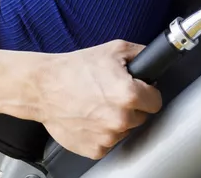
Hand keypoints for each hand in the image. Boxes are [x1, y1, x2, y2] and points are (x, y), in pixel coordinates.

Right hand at [36, 41, 163, 158]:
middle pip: (141, 117)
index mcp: (129, 95)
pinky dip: (101, 133)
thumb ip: (141, 54)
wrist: (44, 88)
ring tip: (97, 105)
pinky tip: (90, 118)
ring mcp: (108, 137)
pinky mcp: (95, 150)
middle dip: (131, 107)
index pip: (156, 102)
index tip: (139, 91)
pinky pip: (108, 143)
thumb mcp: (113, 50)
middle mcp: (120, 119)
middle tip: (112, 95)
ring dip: (116, 121)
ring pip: (125, 131)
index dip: (148, 94)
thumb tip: (155, 60)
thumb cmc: (74, 69)